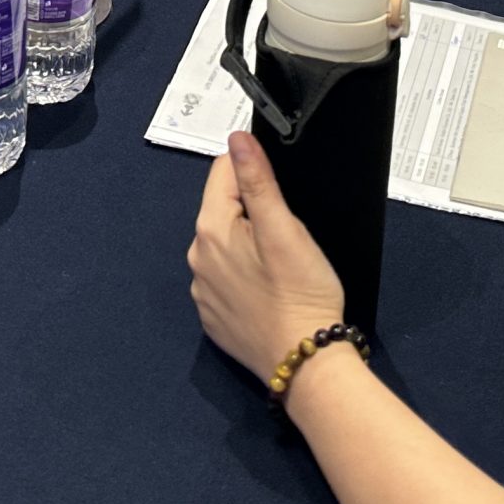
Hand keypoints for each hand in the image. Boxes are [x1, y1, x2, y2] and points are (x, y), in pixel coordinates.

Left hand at [189, 132, 348, 381]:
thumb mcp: (284, 229)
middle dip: (250, 209)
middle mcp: (196, 259)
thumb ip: (257, 181)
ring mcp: (202, 292)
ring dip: (246, 243)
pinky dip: (244, 276)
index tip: (281, 187)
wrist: (306, 364)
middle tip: (287, 231)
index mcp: (210, 230)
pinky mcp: (214, 319)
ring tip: (281, 262)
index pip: (223, 172)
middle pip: (222, 210)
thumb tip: (236, 138)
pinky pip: (225, 280)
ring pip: (224, 246)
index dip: (253, 170)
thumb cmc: (300, 291)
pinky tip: (268, 289)